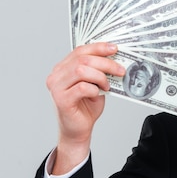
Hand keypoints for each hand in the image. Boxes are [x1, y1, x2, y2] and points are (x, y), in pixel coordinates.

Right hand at [46, 42, 124, 172]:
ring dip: (100, 76)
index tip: (114, 48)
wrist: (78, 130)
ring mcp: (56, 87)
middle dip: (105, 63)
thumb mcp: (94, 84)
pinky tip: (98, 93)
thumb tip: (114, 59)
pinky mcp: (61, 99)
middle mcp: (56, 75)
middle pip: (82, 59)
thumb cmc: (85, 107)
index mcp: (63, 68)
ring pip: (81, 70)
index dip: (98, 47)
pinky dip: (94, 89)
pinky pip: (81, 87)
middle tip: (120, 70)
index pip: (80, 51)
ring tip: (107, 85)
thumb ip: (98, 71)